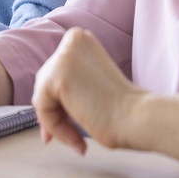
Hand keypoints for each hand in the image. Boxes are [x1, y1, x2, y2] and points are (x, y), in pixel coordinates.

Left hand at [32, 27, 142, 154]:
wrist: (137, 118)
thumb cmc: (122, 109)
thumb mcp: (90, 81)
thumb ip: (70, 80)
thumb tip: (41, 96)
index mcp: (81, 38)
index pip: (55, 72)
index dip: (58, 101)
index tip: (70, 124)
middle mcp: (72, 39)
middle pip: (45, 82)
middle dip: (54, 112)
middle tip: (73, 136)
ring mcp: (63, 55)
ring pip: (41, 96)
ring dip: (56, 123)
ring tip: (79, 139)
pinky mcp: (56, 75)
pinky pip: (42, 108)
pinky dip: (55, 128)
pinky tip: (77, 138)